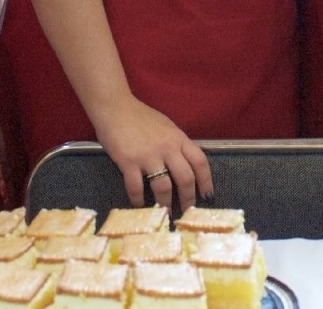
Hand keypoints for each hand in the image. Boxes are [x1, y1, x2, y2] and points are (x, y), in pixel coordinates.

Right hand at [91, 95, 211, 214]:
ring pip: (164, 186)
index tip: (207, 196)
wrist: (115, 107)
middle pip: (185, 178)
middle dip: (188, 199)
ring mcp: (148, 156)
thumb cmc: (140, 116)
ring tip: (164, 214)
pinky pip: (136, 187)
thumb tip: (186, 162)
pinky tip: (139, 205)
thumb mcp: (166, 126)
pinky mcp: (128, 162)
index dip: (206, 181)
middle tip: (186, 212)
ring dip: (165, 203)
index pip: (200, 162)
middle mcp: (167, 148)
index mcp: (178, 138)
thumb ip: (177, 144)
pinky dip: (138, 200)